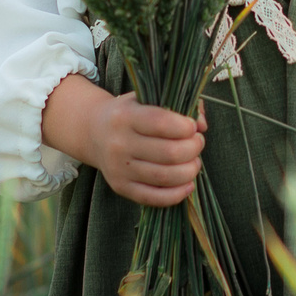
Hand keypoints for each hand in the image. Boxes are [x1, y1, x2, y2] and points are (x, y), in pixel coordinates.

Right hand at [41, 77, 204, 207]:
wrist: (94, 132)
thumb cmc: (130, 113)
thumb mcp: (147, 99)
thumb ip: (177, 104)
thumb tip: (201, 123)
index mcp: (125, 116)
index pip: (161, 122)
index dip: (185, 126)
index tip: (193, 127)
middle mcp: (119, 143)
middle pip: (169, 152)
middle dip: (193, 148)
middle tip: (197, 143)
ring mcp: (119, 168)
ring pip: (164, 177)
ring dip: (189, 171)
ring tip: (194, 162)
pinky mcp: (121, 187)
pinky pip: (153, 197)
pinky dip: (176, 195)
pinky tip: (188, 185)